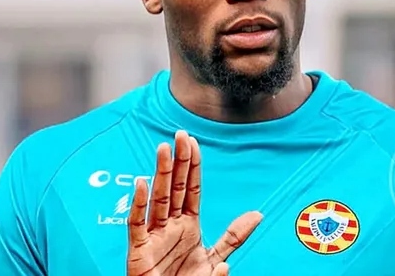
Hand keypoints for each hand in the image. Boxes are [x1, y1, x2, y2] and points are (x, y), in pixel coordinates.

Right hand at [126, 130, 262, 275]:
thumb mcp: (213, 259)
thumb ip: (233, 237)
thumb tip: (257, 215)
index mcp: (188, 225)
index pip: (191, 189)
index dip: (192, 166)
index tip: (193, 143)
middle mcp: (170, 225)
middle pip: (175, 187)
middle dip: (178, 161)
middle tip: (180, 135)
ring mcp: (154, 235)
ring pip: (158, 198)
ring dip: (160, 173)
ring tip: (163, 149)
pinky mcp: (139, 249)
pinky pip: (137, 224)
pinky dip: (138, 204)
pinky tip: (142, 183)